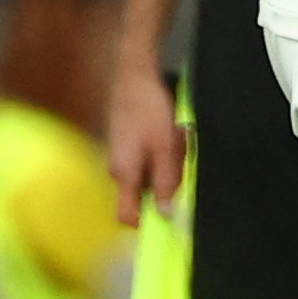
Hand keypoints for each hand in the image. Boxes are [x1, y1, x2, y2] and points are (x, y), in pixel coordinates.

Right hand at [107, 55, 185, 224]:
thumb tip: (166, 215)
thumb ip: (165, 182)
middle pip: (146, 193)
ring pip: (150, 173)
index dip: (147, 222)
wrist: (134, 76)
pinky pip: (149, 157)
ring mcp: (121, 156)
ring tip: (177, 136)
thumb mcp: (165, 147)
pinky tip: (172, 130)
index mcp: (124, 175)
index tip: (171, 214)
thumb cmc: (149, 110)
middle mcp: (117, 170)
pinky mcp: (127, 144)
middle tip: (180, 155)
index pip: (127, 216)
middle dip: (168, 180)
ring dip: (169, 161)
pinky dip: (163, 149)